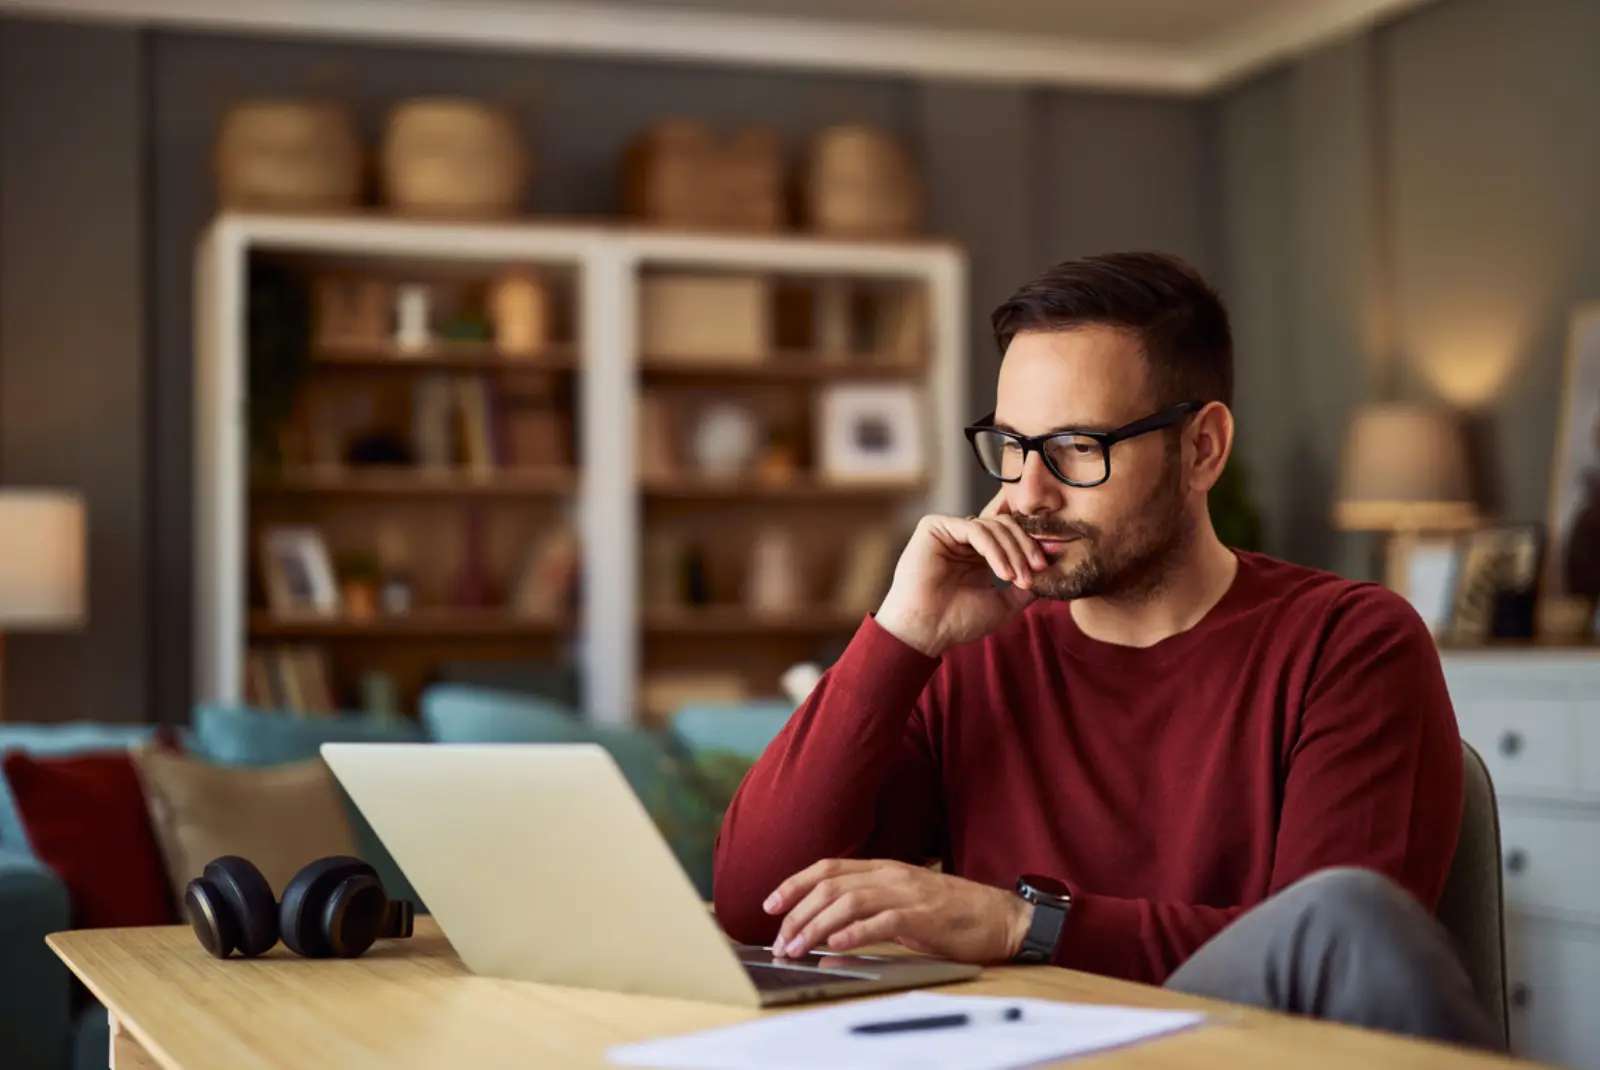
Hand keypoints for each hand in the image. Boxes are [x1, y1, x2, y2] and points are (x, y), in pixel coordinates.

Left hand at [762, 858, 1032, 964]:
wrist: (1002, 917)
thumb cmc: (953, 913)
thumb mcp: (905, 900)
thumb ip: (872, 904)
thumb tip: (830, 925)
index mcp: (885, 868)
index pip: (828, 867)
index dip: (795, 883)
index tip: (769, 904)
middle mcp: (891, 875)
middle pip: (830, 885)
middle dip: (797, 912)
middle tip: (780, 939)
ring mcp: (908, 893)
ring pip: (849, 902)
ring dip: (817, 926)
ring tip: (797, 947)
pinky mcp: (925, 916)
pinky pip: (883, 921)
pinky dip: (856, 933)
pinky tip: (837, 946)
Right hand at [874, 490, 1043, 656]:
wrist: (927, 631)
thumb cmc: (958, 621)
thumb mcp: (1003, 603)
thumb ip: (1025, 586)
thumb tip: (1052, 571)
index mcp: (977, 552)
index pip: (1009, 533)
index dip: (1030, 545)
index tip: (1045, 566)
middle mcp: (963, 538)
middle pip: (1005, 524)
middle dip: (1025, 546)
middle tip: (1036, 569)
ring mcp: (948, 530)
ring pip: (993, 525)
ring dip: (1012, 551)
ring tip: (1017, 578)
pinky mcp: (934, 527)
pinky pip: (975, 528)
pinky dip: (994, 549)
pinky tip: (1002, 572)